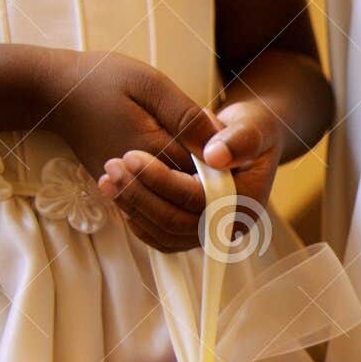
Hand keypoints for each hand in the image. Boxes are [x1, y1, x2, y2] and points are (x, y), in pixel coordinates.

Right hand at [37, 49, 220, 249]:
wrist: (55, 94)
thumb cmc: (100, 80)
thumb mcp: (148, 83)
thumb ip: (185, 115)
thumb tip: (218, 145)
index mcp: (154, 152)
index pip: (211, 172)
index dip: (223, 153)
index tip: (215, 124)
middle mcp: (144, 181)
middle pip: (200, 194)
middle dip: (215, 169)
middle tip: (204, 130)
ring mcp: (134, 191)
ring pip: (182, 205)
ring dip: (196, 181)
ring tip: (185, 139)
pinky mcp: (127, 193)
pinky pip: (163, 206)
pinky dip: (176, 189)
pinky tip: (176, 159)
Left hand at [98, 98, 281, 253]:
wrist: (244, 143)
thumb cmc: (249, 130)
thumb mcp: (252, 125)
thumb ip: (240, 139)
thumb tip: (215, 157)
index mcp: (247, 202)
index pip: (198, 200)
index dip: (162, 181)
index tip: (132, 156)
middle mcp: (230, 225)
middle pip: (177, 222)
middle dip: (140, 196)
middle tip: (112, 167)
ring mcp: (210, 232)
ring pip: (164, 233)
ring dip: (133, 208)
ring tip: (108, 178)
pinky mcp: (192, 233)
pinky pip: (159, 236)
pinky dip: (136, 219)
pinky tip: (118, 194)